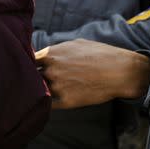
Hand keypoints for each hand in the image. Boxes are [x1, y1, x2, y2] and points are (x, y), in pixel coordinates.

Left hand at [35, 39, 149, 108]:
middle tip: (35, 80)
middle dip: (33, 77)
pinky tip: (48, 101)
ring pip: (40, 90)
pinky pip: (48, 104)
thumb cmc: (100, 54)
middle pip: (31, 76)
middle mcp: (51, 70)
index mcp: (51, 54)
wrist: (122, 71)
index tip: (29, 67)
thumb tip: (41, 53)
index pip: (27, 60)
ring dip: (40, 90)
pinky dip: (46, 103)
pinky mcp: (67, 101)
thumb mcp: (75, 44)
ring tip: (43, 91)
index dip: (27, 64)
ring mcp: (58, 86)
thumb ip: (55, 50)